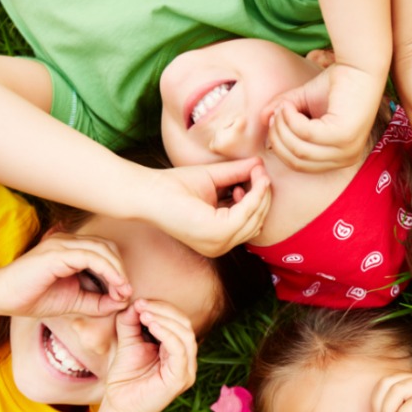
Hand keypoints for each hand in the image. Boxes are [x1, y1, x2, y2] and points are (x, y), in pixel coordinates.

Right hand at [0, 233, 130, 317]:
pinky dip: (108, 270)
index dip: (119, 271)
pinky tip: (115, 286)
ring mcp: (62, 244)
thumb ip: (98, 302)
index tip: (125, 294)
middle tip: (126, 292)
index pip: (105, 252)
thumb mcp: (75, 302)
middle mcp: (68, 242)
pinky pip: (91, 256)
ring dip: (118, 271)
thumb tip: (123, 302)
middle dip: (122, 270)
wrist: (3, 298)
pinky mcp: (57, 252)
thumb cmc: (34, 298)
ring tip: (123, 291)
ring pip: (102, 249)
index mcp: (71, 249)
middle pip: (108, 247)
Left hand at [101, 301, 197, 411]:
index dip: (162, 308)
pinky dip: (167, 334)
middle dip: (163, 310)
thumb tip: (135, 303)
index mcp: (177, 351)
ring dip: (165, 320)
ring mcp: (186, 370)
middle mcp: (186, 360)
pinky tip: (152, 325)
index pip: (178, 322)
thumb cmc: (125, 379)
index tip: (140, 302)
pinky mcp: (181, 378)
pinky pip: (180, 351)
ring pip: (185, 335)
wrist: (118, 407)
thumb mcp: (127, 343)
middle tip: (141, 305)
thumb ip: (131, 323)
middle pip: (184, 325)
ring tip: (144, 314)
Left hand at [149, 158, 271, 256]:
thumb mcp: (214, 179)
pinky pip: (247, 214)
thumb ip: (236, 174)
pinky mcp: (217, 234)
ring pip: (255, 218)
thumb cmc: (173, 186)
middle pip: (256, 222)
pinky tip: (250, 180)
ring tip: (256, 173)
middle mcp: (219, 246)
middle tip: (261, 172)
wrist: (148, 191)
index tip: (257, 175)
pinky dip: (254, 195)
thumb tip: (260, 164)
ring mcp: (218, 244)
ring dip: (260, 194)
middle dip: (263, 196)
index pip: (250, 222)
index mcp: (217, 238)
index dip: (258, 199)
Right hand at [263, 62, 385, 172]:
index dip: (280, 145)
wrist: (359, 66)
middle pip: (297, 161)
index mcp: (339, 158)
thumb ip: (283, 113)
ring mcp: (347, 149)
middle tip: (275, 113)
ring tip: (283, 106)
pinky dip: (292, 119)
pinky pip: (306, 134)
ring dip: (284, 126)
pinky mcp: (344, 136)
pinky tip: (291, 104)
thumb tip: (262, 119)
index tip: (273, 120)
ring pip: (299, 150)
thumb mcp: (302, 102)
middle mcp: (346, 158)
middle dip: (278, 137)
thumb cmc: (335, 84)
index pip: (299, 165)